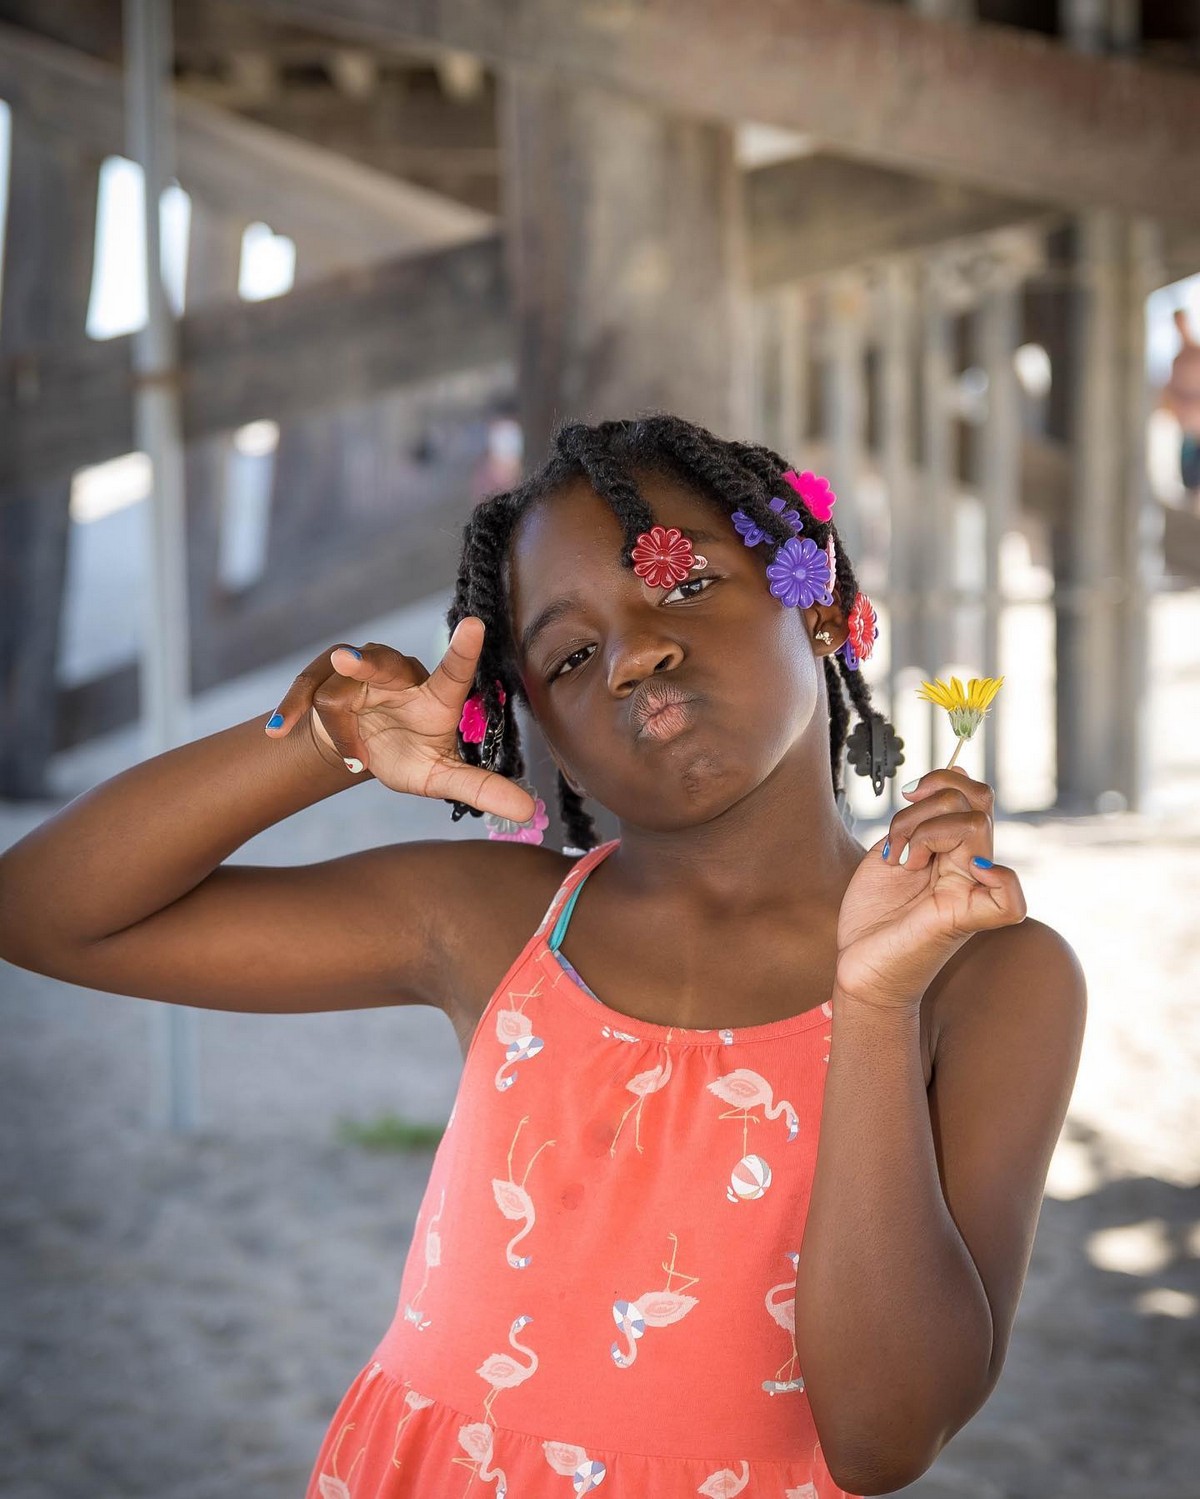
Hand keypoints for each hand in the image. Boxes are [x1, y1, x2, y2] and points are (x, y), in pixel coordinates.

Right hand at [264, 616, 537, 823]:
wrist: (360, 752)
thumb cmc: (408, 757)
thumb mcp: (440, 778)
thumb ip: (481, 788)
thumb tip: (529, 811)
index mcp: (436, 696)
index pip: (454, 671)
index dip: (463, 649)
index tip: (476, 624)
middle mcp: (399, 675)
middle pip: (385, 664)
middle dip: (365, 662)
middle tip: (347, 660)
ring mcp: (359, 673)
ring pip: (340, 680)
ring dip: (329, 706)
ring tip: (326, 731)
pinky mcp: (325, 679)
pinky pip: (307, 690)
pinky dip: (293, 709)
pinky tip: (279, 731)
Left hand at [835, 767, 1026, 1014]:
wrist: (858, 967)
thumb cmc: (874, 916)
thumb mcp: (893, 849)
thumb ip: (922, 816)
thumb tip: (959, 769)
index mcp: (954, 851)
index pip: (975, 796)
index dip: (945, 781)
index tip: (908, 796)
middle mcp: (970, 867)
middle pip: (976, 803)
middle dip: (927, 806)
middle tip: (899, 840)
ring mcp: (972, 891)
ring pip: (976, 826)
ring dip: (923, 831)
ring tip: (901, 862)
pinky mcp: (966, 919)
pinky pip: (1010, 898)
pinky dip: (997, 878)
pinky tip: (961, 874)